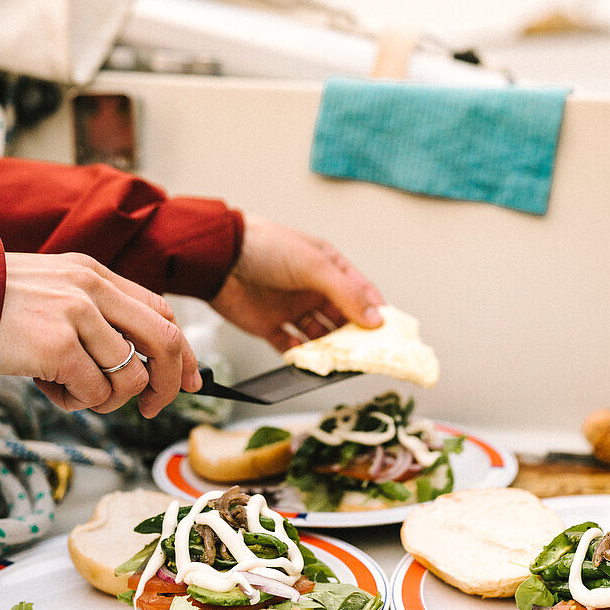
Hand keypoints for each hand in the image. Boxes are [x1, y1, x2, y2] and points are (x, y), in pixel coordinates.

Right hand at [0, 252, 201, 416]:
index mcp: (96, 275)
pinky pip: (95, 392)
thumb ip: (95, 314)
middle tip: (152, 409)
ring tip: (72, 391)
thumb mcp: (53, 293)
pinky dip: (77, 403)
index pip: (162, 312)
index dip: (183, 351)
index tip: (190, 380)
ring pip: (131, 376)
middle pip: (166, 342)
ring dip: (107, 399)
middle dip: (170, 384)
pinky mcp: (59, 346)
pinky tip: (49, 389)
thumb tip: (138, 362)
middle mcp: (94, 289)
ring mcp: (78, 315)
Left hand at [210, 213, 383, 350]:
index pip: (361, 292)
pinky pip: (290, 346)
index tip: (391, 334)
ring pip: (319, 335)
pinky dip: (299, 356)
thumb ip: (347, 294)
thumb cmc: (267, 247)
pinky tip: (307, 361)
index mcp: (328, 266)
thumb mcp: (315, 266)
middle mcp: (312, 288)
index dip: (377, 312)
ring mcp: (291, 307)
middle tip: (368, 355)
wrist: (219, 257)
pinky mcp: (269, 324)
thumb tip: (376, 319)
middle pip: (343, 318)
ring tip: (340, 362)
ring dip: (329, 348)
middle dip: (355, 336)